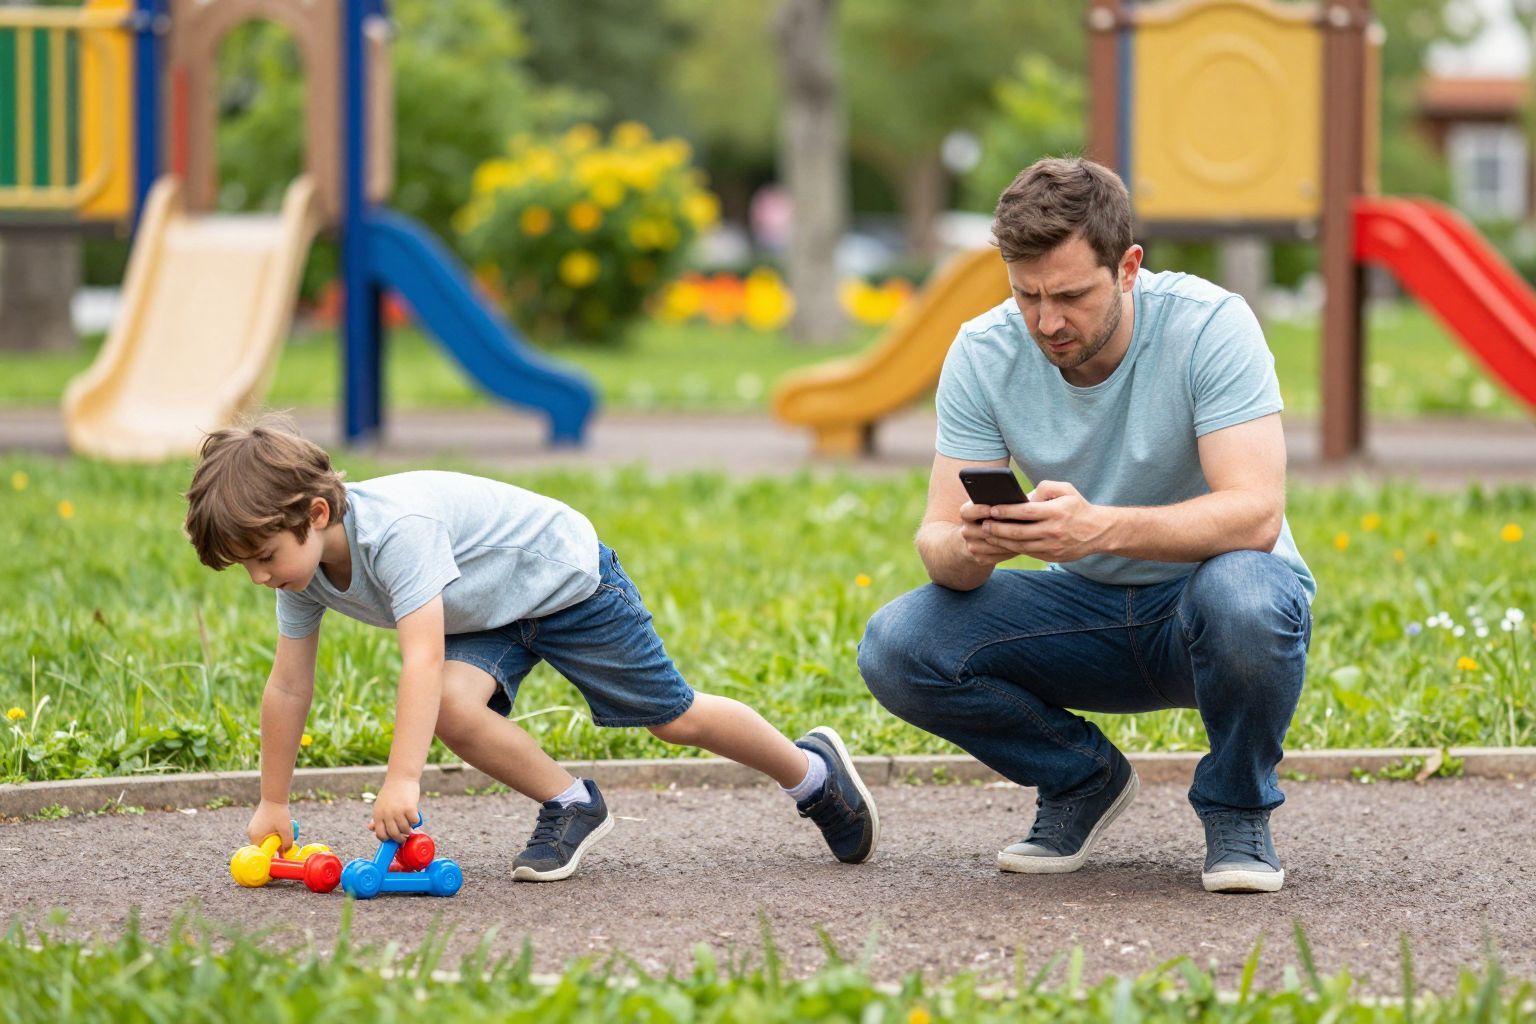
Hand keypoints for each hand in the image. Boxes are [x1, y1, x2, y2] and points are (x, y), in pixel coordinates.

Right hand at [247, 800, 293, 853]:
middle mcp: (251, 834)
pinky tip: (279, 826)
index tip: (279, 854)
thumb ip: (287, 842)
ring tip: (282, 830)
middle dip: (274, 845)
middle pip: (263, 846)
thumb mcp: (286, 829)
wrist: (274, 797)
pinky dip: (271, 833)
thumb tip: (286, 853)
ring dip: (273, 838)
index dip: (271, 855)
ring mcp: (252, 828)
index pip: (262, 853)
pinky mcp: (255, 824)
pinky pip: (263, 833)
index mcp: (255, 837)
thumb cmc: (279, 812)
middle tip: (284, 840)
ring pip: (264, 839)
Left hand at [368, 775, 420, 841]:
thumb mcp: (380, 804)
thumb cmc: (391, 792)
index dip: (387, 839)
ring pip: (405, 829)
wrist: (401, 777)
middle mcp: (387, 814)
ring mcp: (398, 811)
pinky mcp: (410, 808)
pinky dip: (416, 822)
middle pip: (394, 834)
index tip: (392, 838)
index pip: (380, 834)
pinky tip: (415, 818)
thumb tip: (371, 828)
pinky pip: (414, 822)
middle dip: (400, 838)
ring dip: (408, 831)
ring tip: (410, 828)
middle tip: (404, 838)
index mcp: (378, 814)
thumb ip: (377, 817)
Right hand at [957, 498, 1021, 567]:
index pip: (967, 511)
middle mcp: (966, 531)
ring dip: (1010, 540)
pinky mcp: (980, 560)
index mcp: (967, 514)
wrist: (977, 539)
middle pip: (984, 530)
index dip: (980, 510)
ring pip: (993, 544)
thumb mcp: (991, 506)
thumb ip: (1000, 500)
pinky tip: (1023, 545)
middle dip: (1002, 527)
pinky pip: (998, 556)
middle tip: (1021, 523)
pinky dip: (1011, 551)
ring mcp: (972, 547)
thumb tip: (1022, 496)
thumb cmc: (992, 516)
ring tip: (1027, 534)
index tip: (993, 508)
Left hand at [980, 480, 1107, 563]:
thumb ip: (1045, 487)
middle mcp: (1054, 530)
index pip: (1026, 512)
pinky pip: (1028, 553)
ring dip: (1002, 541)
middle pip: (1019, 532)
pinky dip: (1013, 548)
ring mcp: (1053, 546)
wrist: (1098, 531)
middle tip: (984, 525)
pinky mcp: (1052, 557)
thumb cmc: (1077, 506)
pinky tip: (1002, 543)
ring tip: (989, 534)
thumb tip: (1026, 496)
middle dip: (998, 528)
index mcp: (1056, 512)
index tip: (991, 509)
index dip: (1006, 511)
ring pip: (1021, 546)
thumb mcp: (1066, 489)